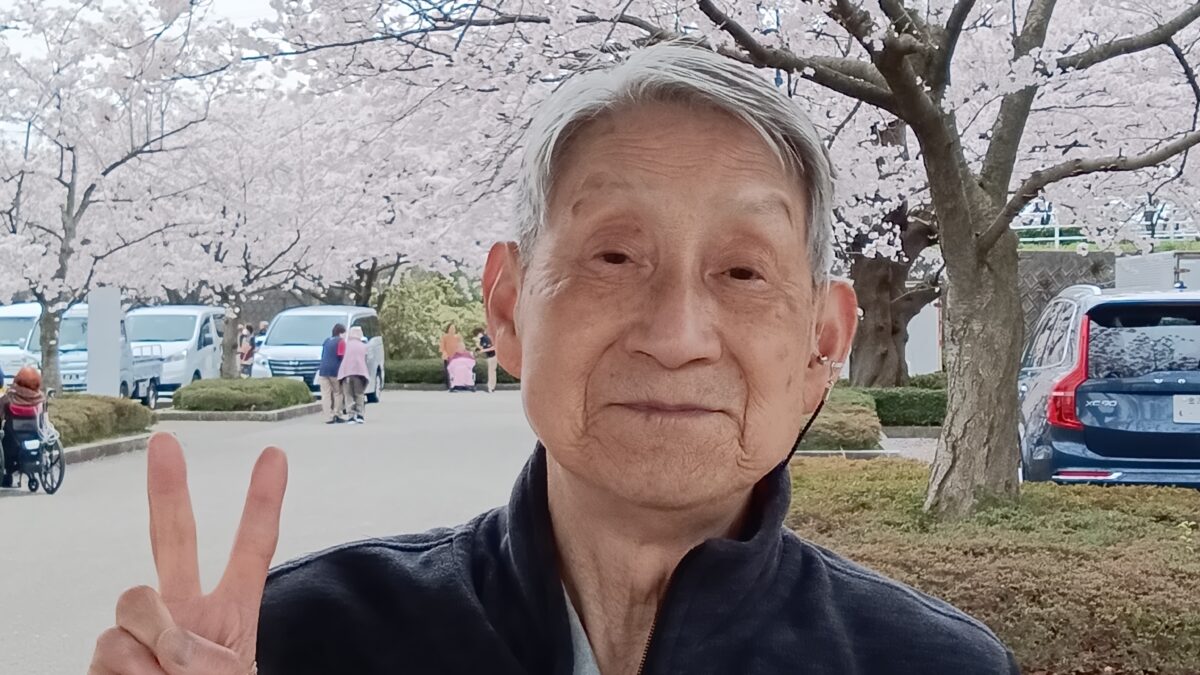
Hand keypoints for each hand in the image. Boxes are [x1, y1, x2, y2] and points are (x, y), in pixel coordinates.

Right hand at [89, 433, 287, 673]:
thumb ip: (200, 653)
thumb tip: (159, 636)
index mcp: (230, 618)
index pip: (252, 551)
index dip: (263, 503)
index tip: (273, 456)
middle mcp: (183, 617)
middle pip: (173, 542)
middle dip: (169, 490)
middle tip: (165, 443)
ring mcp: (140, 637)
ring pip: (132, 606)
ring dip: (153, 649)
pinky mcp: (106, 661)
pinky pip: (110, 650)